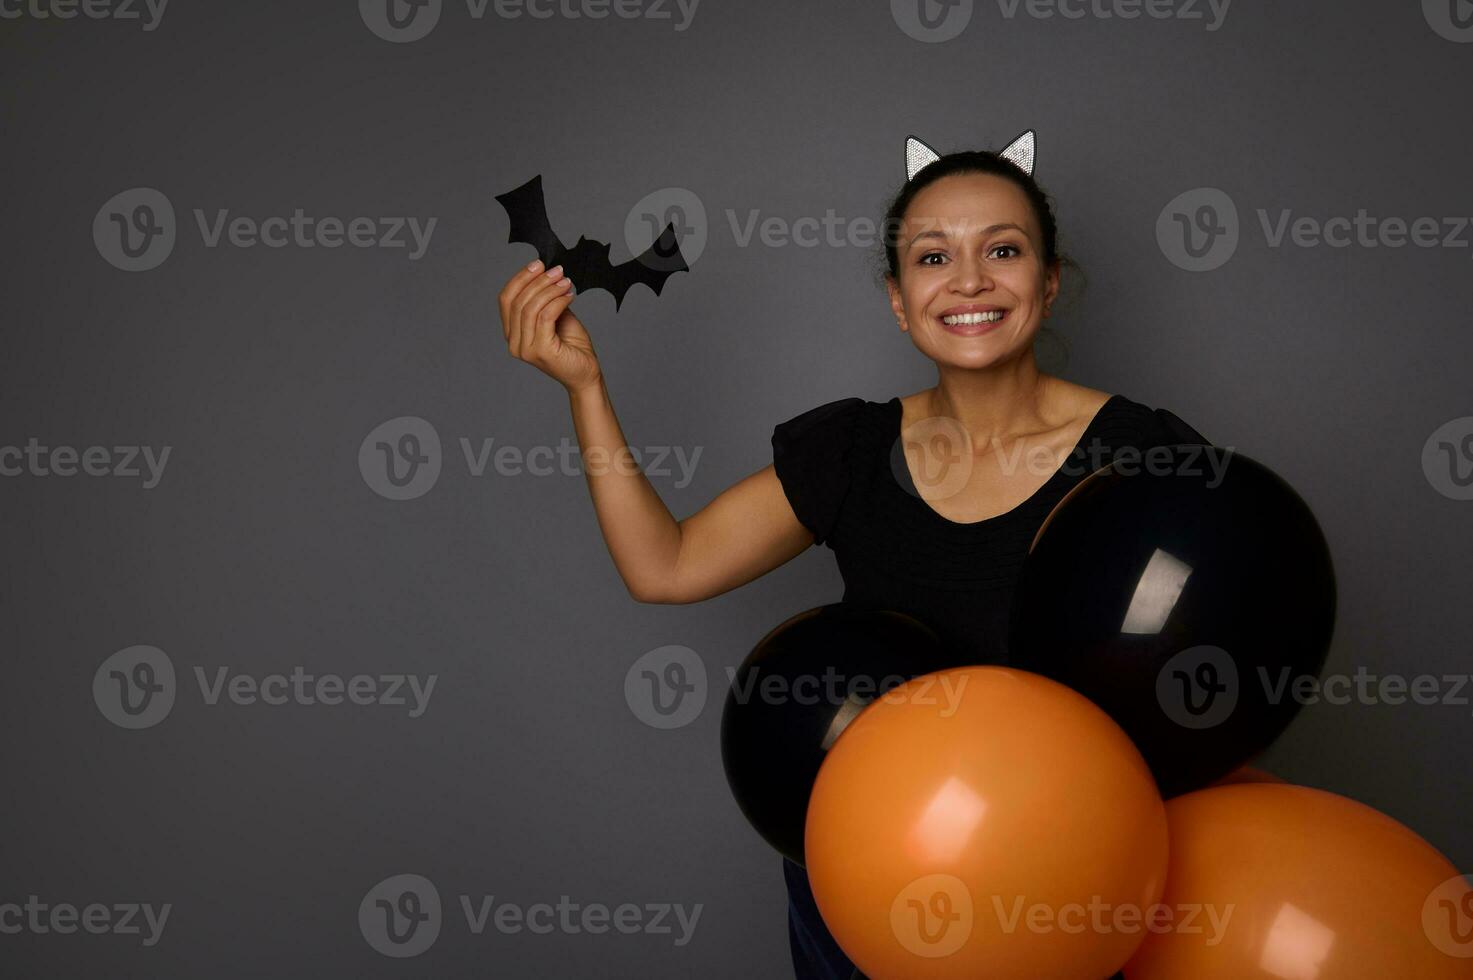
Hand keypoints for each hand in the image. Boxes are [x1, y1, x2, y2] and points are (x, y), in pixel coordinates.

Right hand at [498, 259, 602, 393]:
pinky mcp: (540, 351)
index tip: (538, 264)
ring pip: (531, 307)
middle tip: (557, 271)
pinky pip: (545, 316)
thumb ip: (545, 300)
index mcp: (512, 333)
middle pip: (518, 301)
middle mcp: (513, 343)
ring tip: (565, 282)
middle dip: (537, 281)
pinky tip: (570, 295)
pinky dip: (558, 301)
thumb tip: (545, 274)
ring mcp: (525, 349)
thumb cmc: (571, 347)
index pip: (506, 299)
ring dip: (549, 289)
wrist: (586, 373)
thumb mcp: (555, 316)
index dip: (520, 278)